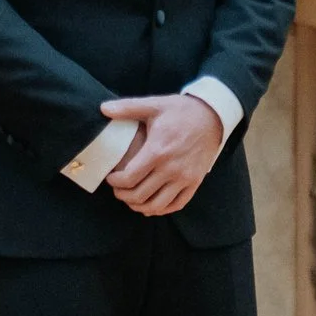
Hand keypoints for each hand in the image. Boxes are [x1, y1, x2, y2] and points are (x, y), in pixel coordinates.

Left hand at [101, 94, 222, 216]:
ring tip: (132, 199)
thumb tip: (102, 108)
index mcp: (158, 151)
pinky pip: (176, 204)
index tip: (110, 178)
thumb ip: (127, 108)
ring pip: (157, 205)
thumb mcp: (154, 105)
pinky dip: (161, 210)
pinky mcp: (195, 182)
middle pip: (140, 195)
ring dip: (140, 206)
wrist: (213, 116)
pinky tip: (151, 205)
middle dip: (123, 196)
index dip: (115, 182)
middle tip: (118, 190)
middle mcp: (171, 168)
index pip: (129, 178)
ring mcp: (185, 177)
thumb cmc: (181, 111)